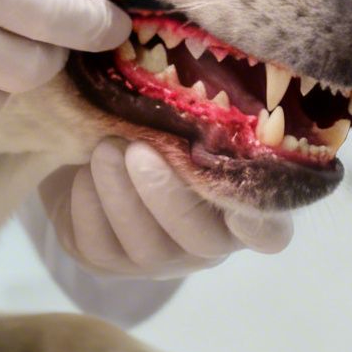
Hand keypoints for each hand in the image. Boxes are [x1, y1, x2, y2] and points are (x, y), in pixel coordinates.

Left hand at [39, 140, 293, 278]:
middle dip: (167, 195)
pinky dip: (89, 207)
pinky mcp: (109, 263)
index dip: (260, 226)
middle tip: (137, 148)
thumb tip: (195, 88)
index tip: (241, 200)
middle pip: (201, 241)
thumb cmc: (150, 120)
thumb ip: (198, 118)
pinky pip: (100, 248)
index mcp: (237, 204)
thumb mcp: (176, 116)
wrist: (83, 144)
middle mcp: (206, 242)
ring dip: (122, 195)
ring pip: (147, 248)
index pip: (268, 234)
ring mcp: (159, 259)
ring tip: (104, 149)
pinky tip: (83, 174)